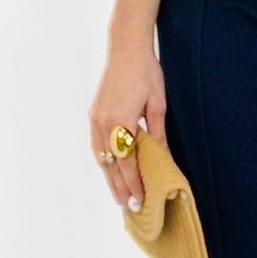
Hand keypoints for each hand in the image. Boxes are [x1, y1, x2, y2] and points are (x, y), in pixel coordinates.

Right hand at [88, 39, 166, 212]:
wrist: (126, 49)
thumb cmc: (146, 73)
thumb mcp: (157, 104)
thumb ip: (157, 133)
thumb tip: (162, 157)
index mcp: (120, 121)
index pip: (127, 161)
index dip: (133, 182)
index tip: (140, 199)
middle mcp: (103, 123)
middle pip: (111, 164)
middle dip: (120, 187)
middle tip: (128, 208)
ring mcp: (96, 119)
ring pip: (101, 156)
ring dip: (110, 177)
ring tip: (119, 196)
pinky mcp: (94, 114)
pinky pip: (97, 145)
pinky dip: (104, 161)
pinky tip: (110, 170)